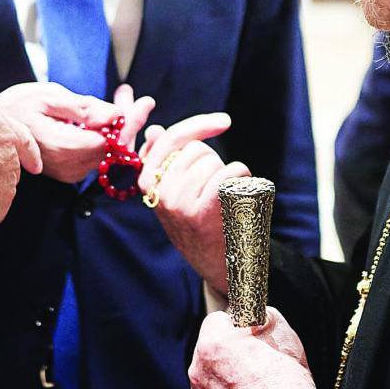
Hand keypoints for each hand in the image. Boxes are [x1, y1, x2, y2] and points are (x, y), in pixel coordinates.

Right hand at [0, 81, 153, 184]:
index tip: (146, 102)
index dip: (131, 122)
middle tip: (133, 96)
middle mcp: (69, 167)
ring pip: (107, 153)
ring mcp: (68, 173)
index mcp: (65, 147)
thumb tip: (117, 115)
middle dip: (128, 122)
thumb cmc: (17, 106)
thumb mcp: (49, 97)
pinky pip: (96, 156)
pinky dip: (105, 136)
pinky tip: (105, 116)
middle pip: (113, 150)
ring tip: (121, 99)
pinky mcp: (67, 172)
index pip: (112, 141)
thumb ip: (85, 108)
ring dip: (118, 127)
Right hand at [139, 113, 239, 290]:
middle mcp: (158, 193)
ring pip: (214, 163)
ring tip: (224, 202)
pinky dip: (242, 180)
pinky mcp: (200, 213)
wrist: (220, 267)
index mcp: (147, 183)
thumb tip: (153, 131)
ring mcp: (178, 204)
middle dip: (213, 162)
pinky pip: (229, 174)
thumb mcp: (175, 193)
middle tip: (215, 191)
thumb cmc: (200, 224)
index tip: (225, 122)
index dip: (199, 125)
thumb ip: (163, 161)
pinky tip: (239, 198)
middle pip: (196, 150)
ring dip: (228, 175)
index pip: (170, 139)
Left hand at [189, 306, 314, 388]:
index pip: (216, 320)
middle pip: (209, 352)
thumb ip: (261, 316)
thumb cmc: (286, 378)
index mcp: (212, 342)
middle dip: (227, 354)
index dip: (236, 326)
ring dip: (225, 381)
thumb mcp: (281, 330)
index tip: (249, 335)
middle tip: (254, 364)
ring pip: (210, 380)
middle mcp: (198, 370)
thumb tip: (256, 316)